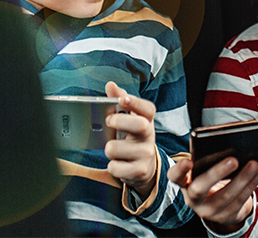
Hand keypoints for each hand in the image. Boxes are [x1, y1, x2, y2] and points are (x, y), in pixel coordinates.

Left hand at [104, 81, 156, 198]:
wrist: (143, 167)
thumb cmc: (131, 138)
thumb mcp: (128, 119)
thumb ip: (119, 100)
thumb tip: (111, 85)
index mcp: (146, 120)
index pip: (147, 109)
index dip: (135, 103)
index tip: (123, 99)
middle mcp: (149, 136)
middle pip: (139, 125)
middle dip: (120, 122)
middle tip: (108, 121)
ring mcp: (146, 154)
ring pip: (117, 148)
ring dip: (109, 148)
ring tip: (113, 149)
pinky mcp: (139, 171)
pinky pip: (115, 167)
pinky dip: (111, 165)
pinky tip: (117, 163)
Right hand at [168, 157, 257, 233]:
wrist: (222, 204)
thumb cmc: (212, 178)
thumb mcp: (206, 169)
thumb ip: (210, 156)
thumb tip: (229, 136)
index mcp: (185, 182)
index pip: (175, 177)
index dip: (179, 170)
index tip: (188, 161)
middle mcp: (192, 198)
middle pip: (200, 188)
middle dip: (216, 174)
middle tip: (233, 160)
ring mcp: (208, 211)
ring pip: (224, 197)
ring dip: (242, 179)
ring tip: (253, 164)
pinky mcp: (225, 217)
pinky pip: (238, 203)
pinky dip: (249, 187)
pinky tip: (257, 175)